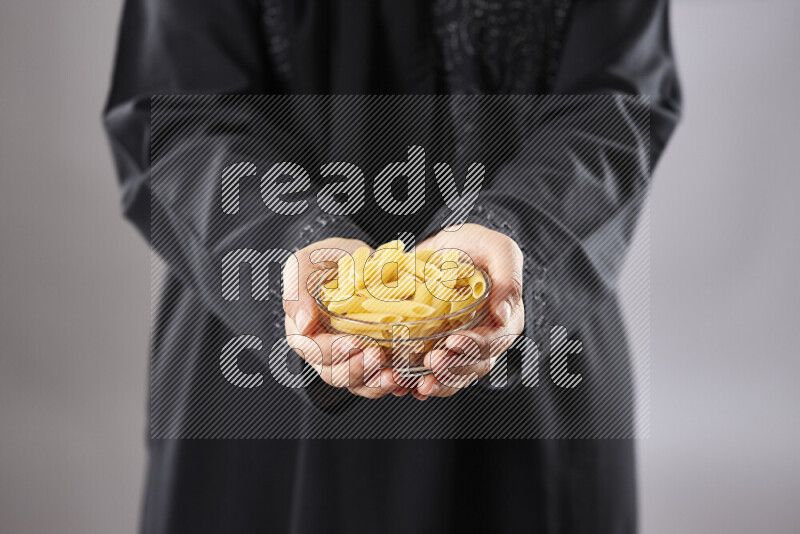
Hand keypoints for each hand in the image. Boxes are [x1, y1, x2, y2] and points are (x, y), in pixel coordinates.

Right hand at [283, 238, 408, 398]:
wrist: (359, 260)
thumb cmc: (327, 259)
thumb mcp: (306, 264)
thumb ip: (298, 291)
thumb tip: (303, 325)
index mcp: (303, 330)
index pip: (313, 349)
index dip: (333, 350)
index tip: (356, 341)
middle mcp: (323, 351)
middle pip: (333, 374)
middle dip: (357, 369)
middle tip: (378, 356)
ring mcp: (347, 358)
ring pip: (356, 383)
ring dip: (375, 383)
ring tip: (394, 375)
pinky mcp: (370, 359)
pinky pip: (376, 381)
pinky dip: (390, 382)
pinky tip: (404, 377)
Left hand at [413, 224, 524, 399]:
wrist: (448, 247)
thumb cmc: (477, 245)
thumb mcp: (498, 249)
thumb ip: (508, 277)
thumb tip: (503, 314)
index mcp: (505, 320)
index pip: (494, 341)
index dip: (474, 346)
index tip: (452, 341)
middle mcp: (486, 339)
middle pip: (474, 366)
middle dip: (453, 369)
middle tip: (430, 361)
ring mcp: (462, 347)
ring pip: (455, 376)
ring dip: (437, 383)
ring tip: (418, 384)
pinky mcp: (439, 348)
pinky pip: (432, 373)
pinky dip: (418, 382)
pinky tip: (404, 385)